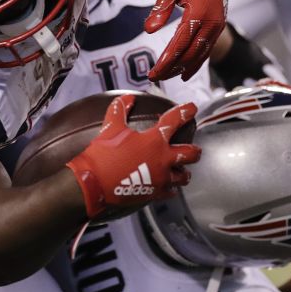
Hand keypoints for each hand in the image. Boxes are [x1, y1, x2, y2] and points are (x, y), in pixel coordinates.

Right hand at [66, 95, 199, 219]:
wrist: (95, 183)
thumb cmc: (104, 154)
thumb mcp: (111, 128)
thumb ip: (119, 110)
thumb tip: (127, 98)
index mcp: (154, 141)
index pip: (175, 121)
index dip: (185, 111)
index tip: (192, 108)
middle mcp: (163, 159)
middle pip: (190, 154)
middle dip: (195, 150)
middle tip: (195, 148)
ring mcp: (160, 178)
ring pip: (183, 176)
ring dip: (184, 171)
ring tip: (183, 170)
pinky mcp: (154, 193)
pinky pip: (170, 192)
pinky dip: (171, 189)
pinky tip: (169, 188)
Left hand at [146, 0, 239, 81]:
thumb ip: (160, 8)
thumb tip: (149, 30)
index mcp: (198, 14)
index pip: (179, 45)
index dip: (166, 62)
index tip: (152, 74)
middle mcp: (211, 24)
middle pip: (190, 54)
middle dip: (172, 69)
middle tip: (155, 79)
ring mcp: (217, 26)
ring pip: (201, 54)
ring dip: (184, 68)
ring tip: (169, 77)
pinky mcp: (218, 25)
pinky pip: (207, 49)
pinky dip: (197, 61)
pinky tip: (186, 70)